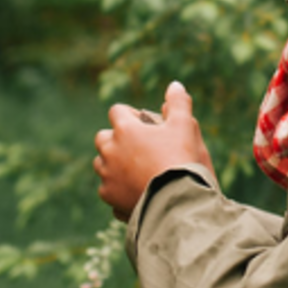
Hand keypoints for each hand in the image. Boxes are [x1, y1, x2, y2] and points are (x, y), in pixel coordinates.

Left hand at [93, 82, 215, 220]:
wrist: (176, 202)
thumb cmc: (181, 160)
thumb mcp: (184, 126)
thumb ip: (178, 103)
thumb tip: (175, 85)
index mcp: (125, 129)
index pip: (117, 111)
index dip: (131, 115)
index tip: (145, 124)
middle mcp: (110, 151)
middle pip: (103, 137)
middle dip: (117, 139)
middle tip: (139, 147)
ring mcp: (107, 175)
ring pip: (102, 164)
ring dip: (113, 164)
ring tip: (136, 170)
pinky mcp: (109, 197)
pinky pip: (107, 188)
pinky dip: (117, 188)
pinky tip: (134, 191)